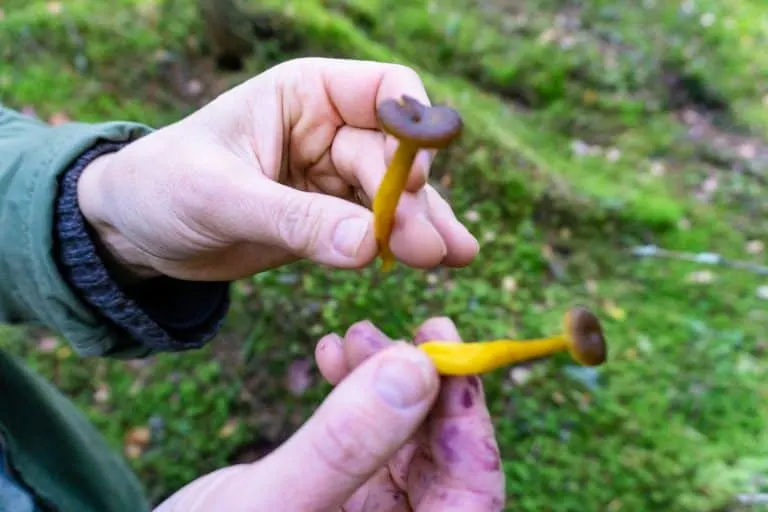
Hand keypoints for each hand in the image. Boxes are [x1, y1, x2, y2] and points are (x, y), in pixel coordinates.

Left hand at [78, 58, 478, 280]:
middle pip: (395, 156)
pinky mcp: (329, 220)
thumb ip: (295, 219)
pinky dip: (402, 245)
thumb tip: (370, 245)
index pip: (385, 89)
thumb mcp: (220, 198)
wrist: (135, 232)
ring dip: (424, 226)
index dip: (411, 128)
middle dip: (414, 202)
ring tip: (455, 258)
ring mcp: (332, 177)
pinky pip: (375, 229)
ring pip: (395, 196)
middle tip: (430, 250)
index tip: (417, 179)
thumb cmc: (162, 187)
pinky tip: (439, 263)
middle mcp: (329, 128)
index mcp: (304, 93)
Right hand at [314, 317, 505, 510]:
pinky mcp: (344, 500)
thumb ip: (345, 447)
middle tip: (375, 334)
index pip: (475, 485)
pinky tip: (330, 359)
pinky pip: (362, 447)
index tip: (440, 343)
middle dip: (410, 384)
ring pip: (398, 443)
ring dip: (377, 382)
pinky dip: (349, 401)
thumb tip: (412, 366)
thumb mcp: (281, 501)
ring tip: (348, 340)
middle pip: (436, 455)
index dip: (465, 410)